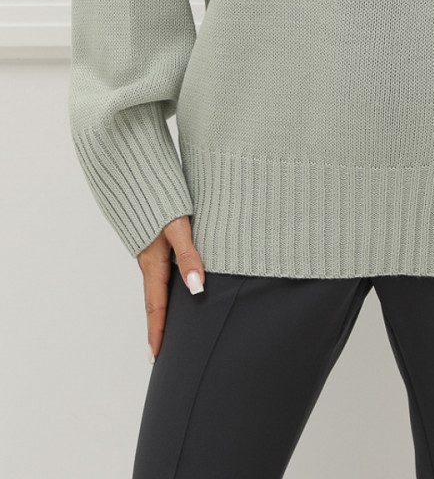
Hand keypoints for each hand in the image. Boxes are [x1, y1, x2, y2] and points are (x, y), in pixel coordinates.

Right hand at [136, 215, 205, 360]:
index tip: (157, 355)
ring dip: (161, 308)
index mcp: (153, 263)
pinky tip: (175, 287)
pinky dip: (165, 288)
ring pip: (157, 286)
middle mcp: (150, 261)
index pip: (156, 306)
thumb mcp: (178, 228)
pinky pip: (160, 272)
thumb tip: (196, 287)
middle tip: (159, 350)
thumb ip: (189, 255)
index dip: (158, 331)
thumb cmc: (161, 201)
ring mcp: (151, 252)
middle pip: (154, 300)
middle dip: (157, 326)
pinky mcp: (155, 242)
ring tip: (166, 326)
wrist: (137, 177)